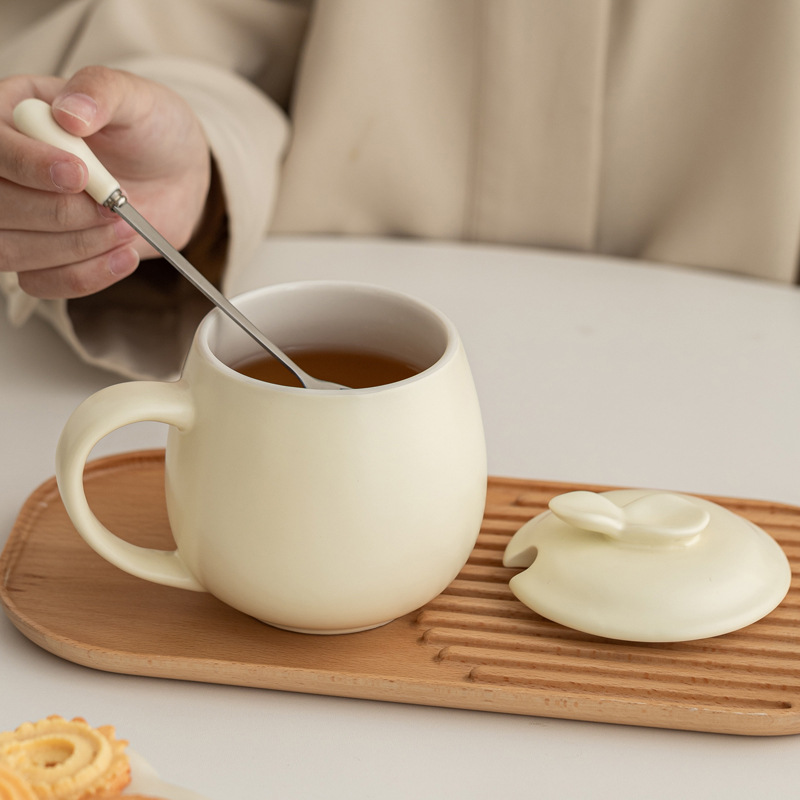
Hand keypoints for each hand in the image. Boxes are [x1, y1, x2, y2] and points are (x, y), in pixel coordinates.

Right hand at [0, 67, 211, 298]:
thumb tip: (70, 112)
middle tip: (113, 206)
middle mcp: (6, 168)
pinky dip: (85, 275)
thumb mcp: (135, 97)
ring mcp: (20, 216)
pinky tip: (124, 256)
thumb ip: (101, 93)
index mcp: (12, 114)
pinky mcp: (42, 255)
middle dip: (58, 213)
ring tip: (125, 227)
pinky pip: (40, 282)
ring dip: (73, 248)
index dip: (25, 164)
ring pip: (9, 249)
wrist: (177, 173)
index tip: (79, 174)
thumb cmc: (148, 128)